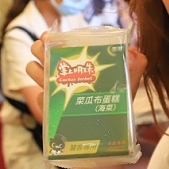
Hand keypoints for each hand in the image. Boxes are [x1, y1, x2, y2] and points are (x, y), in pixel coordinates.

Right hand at [26, 34, 147, 114]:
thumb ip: (136, 64)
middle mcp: (63, 71)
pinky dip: (45, 97)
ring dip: (38, 70)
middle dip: (40, 49)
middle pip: (39, 51)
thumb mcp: (129, 81)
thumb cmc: (118, 102)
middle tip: (46, 52)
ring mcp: (54, 89)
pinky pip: (40, 99)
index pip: (58, 41)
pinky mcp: (50, 108)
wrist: (110, 132)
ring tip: (49, 75)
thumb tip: (133, 52)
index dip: (51, 37)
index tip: (49, 37)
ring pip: (33, 69)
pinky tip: (57, 99)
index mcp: (78, 60)